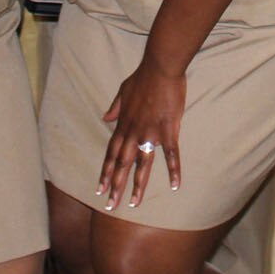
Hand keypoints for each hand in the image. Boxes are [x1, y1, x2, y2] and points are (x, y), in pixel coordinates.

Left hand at [97, 57, 184, 210]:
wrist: (160, 68)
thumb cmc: (142, 77)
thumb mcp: (122, 91)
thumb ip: (115, 108)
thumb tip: (105, 118)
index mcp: (123, 124)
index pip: (111, 153)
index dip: (105, 171)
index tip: (99, 188)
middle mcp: (134, 132)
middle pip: (122, 164)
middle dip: (116, 185)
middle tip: (110, 205)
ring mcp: (151, 133)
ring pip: (142, 164)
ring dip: (138, 185)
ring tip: (134, 204)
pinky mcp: (169, 130)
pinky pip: (171, 154)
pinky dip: (173, 170)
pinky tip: (174, 185)